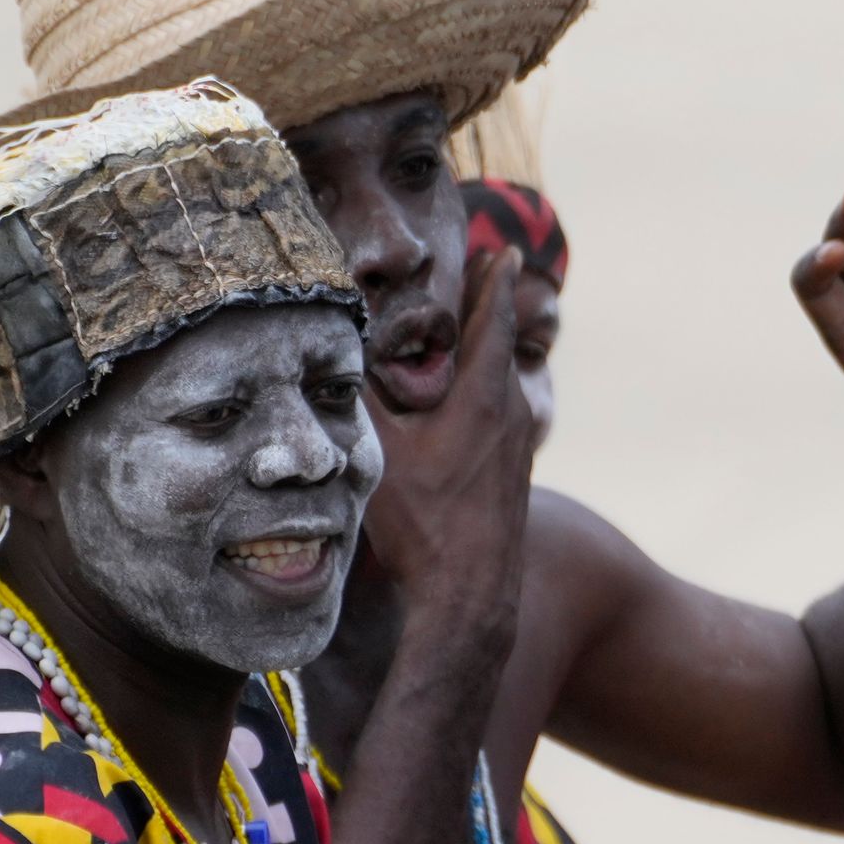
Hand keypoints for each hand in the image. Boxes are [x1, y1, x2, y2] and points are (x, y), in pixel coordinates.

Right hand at [358, 245, 538, 636]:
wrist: (472, 595)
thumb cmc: (425, 524)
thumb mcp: (380, 451)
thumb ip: (357, 395)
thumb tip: (329, 345)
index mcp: (483, 399)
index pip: (491, 323)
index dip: (492, 282)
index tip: (498, 248)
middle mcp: (509, 417)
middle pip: (498, 347)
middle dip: (487, 307)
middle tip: (485, 268)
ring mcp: (515, 449)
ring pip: (499, 383)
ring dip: (484, 351)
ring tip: (468, 326)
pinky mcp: (510, 476)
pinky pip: (497, 414)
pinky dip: (482, 390)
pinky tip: (462, 401)